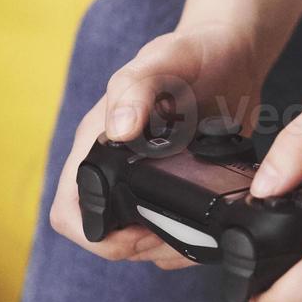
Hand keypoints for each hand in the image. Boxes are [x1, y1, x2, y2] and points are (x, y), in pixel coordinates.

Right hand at [48, 18, 263, 268]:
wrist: (230, 52)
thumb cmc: (191, 51)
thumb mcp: (165, 60)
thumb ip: (137, 88)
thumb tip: (118, 131)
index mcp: (98, 141)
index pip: (70, 211)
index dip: (98, 235)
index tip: (139, 231)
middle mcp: (115, 167)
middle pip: (105, 237)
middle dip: (139, 248)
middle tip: (177, 237)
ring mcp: (146, 181)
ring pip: (139, 242)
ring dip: (167, 249)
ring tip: (199, 235)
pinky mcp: (178, 188)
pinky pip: (172, 232)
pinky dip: (190, 240)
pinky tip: (211, 228)